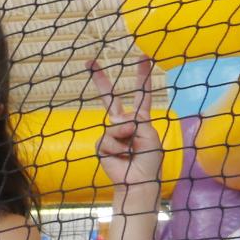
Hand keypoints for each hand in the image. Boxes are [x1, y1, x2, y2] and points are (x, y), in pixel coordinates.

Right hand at [88, 57, 164, 203]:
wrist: (138, 182)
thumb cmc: (149, 160)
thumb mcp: (150, 136)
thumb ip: (136, 123)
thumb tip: (116, 121)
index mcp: (140, 119)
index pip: (141, 95)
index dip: (142, 77)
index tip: (143, 58)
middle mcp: (123, 123)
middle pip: (109, 98)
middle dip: (100, 81)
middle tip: (89, 63)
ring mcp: (111, 134)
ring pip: (114, 125)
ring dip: (124, 137)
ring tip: (130, 150)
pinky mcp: (101, 146)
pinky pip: (107, 140)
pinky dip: (116, 148)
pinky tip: (120, 156)